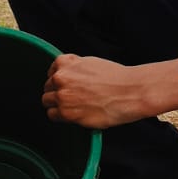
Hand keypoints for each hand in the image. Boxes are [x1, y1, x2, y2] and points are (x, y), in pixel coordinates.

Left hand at [41, 54, 177, 127]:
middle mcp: (61, 78)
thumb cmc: (116, 78)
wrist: (130, 91)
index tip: (66, 86)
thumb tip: (66, 75)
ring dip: (56, 105)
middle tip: (71, 98)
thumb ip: (74, 67)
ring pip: (47, 102)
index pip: (51, 72)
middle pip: (47, 87)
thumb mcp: (91, 62)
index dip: (59, 80)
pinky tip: (73, 114)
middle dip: (56, 92)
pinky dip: (60, 116)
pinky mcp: (67, 113)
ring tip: (72, 107)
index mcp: (65, 63)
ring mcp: (62, 96)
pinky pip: (52, 115)